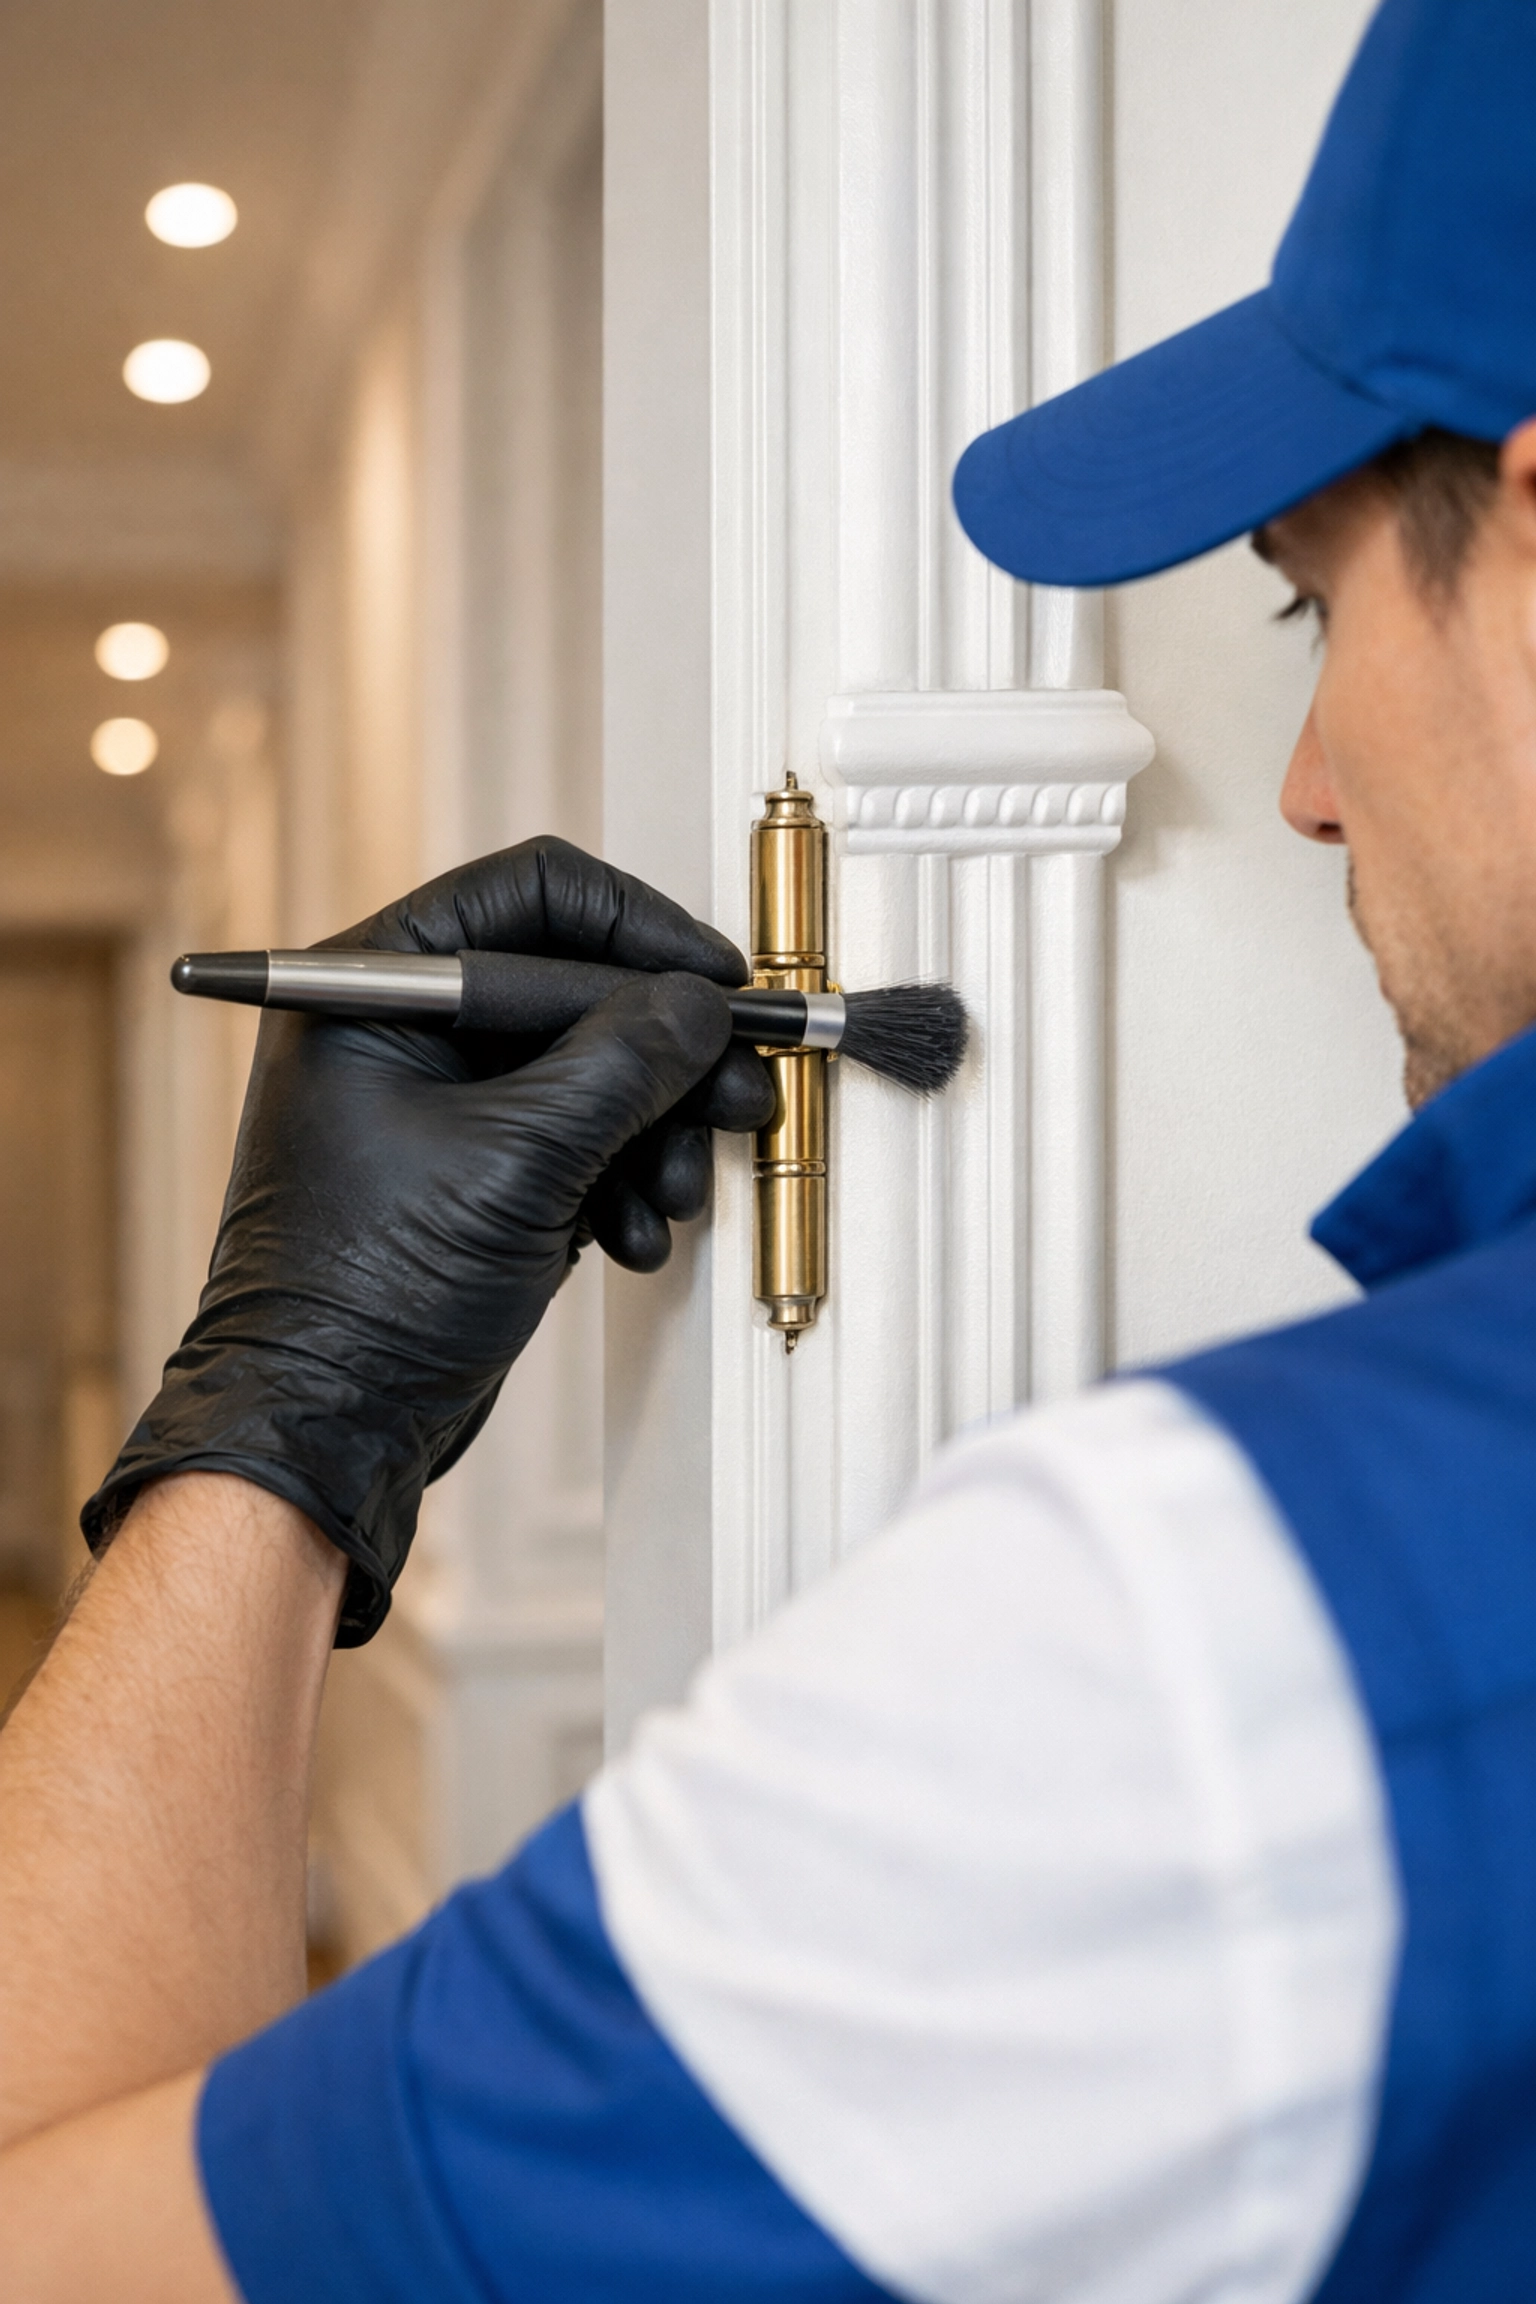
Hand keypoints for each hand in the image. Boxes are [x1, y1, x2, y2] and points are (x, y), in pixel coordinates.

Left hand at [83, 840, 773, 1641]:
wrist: (327, 1427)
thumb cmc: (362, 1296)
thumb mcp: (518, 1161)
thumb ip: (620, 1065)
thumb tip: (700, 1006)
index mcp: (374, 985)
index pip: (533, 894)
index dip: (642, 929)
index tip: (719, 980)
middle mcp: (403, 1028)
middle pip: (575, 988)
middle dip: (664, 1053)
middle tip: (738, 1092)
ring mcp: (441, 1102)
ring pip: (589, 1071)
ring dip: (654, 1131)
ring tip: (679, 1193)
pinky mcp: (473, 1170)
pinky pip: (575, 1139)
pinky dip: (619, 1181)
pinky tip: (632, 1236)